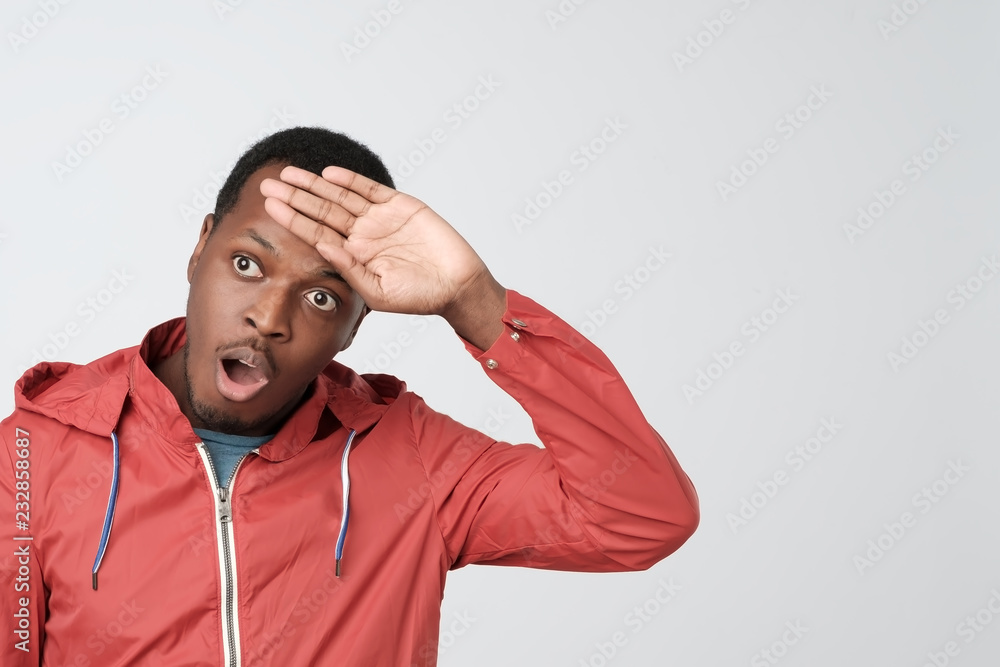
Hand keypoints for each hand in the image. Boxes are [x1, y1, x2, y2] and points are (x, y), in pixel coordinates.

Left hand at [260, 166, 505, 347]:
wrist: (457, 286)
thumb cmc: (420, 297)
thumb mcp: (378, 293)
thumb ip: (350, 269)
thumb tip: (321, 245)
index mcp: (353, 256)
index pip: (316, 233)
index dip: (293, 219)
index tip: (269, 206)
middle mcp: (362, 234)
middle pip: (322, 210)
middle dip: (295, 197)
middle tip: (267, 184)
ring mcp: (380, 218)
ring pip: (341, 196)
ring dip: (315, 185)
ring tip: (289, 174)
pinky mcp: (401, 206)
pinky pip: (371, 190)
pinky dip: (351, 181)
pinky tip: (329, 174)